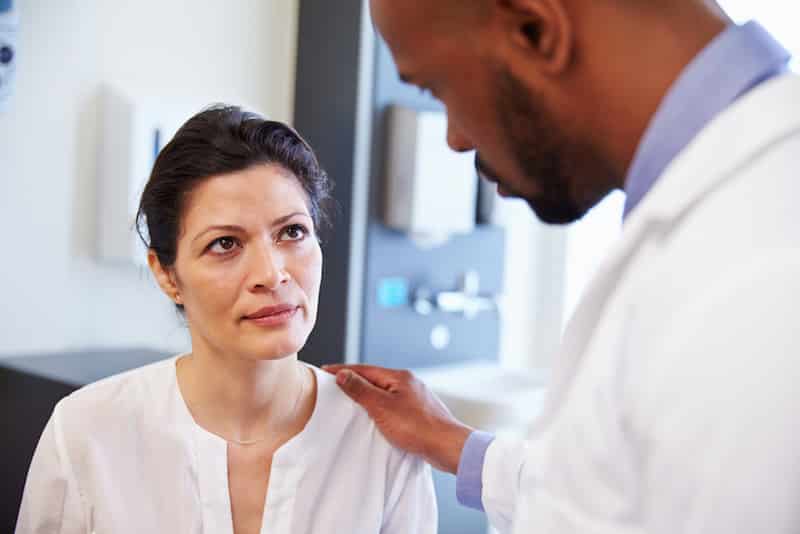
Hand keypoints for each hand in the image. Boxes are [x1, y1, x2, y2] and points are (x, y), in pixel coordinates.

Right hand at [322, 364, 472, 473]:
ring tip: (350, 402)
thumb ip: (361, 390)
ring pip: (384, 393)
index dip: (343, 371)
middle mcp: (409, 384)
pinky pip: (393, 406)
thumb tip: (343, 374)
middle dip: (354, 382)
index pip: (364, 369)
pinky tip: (375, 418)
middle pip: (375, 379)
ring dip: (367, 396)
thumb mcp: (382, 407)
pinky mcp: (419, 413)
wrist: (447, 447)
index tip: (326, 371)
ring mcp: (415, 398)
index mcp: (400, 377)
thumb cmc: (418, 427)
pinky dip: (379, 408)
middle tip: (334, 386)